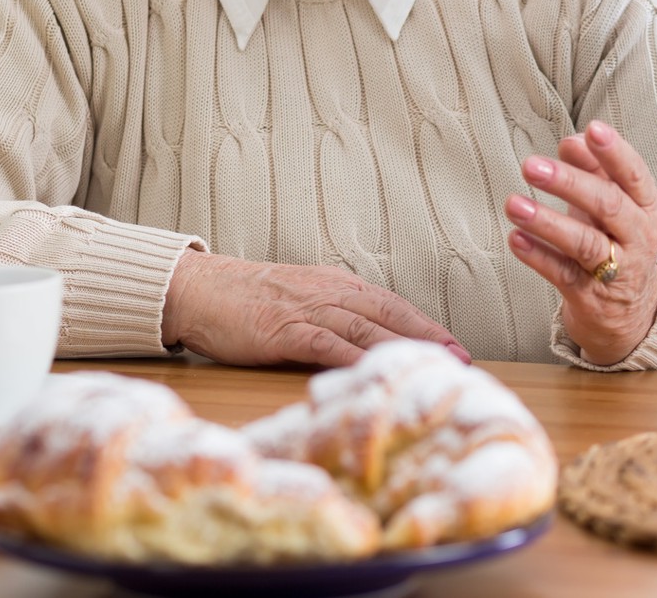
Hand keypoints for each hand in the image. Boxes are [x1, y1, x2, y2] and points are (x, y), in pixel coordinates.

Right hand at [161, 252, 469, 367]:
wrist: (198, 288)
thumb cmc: (247, 299)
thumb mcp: (301, 298)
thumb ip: (334, 315)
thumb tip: (368, 340)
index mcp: (336, 285)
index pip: (391, 305)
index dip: (425, 325)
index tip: (454, 346)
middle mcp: (329, 292)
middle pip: (389, 313)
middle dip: (427, 336)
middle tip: (458, 359)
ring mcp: (306, 309)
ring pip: (365, 327)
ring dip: (401, 347)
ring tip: (429, 365)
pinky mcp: (282, 329)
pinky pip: (324, 343)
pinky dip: (352, 357)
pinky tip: (372, 371)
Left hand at [505, 120, 656, 365]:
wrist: (630, 312)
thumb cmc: (615, 241)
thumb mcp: (611, 203)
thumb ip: (593, 169)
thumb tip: (572, 140)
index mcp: (646, 207)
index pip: (634, 175)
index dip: (615, 152)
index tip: (592, 130)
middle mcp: (637, 236)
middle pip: (608, 205)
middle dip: (569, 182)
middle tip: (532, 166)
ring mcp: (617, 269)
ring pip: (584, 243)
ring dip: (547, 222)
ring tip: (514, 205)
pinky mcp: (590, 296)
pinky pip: (563, 274)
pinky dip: (538, 256)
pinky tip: (516, 239)